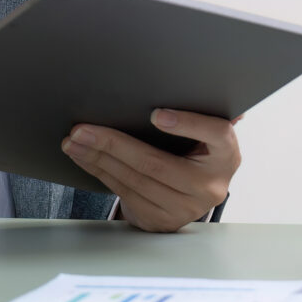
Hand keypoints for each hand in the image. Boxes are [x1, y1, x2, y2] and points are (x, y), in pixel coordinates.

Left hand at [63, 109, 238, 231]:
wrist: (191, 196)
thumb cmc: (197, 153)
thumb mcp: (207, 135)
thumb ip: (204, 113)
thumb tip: (202, 82)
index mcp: (227, 154)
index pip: (215, 134)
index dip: (187, 124)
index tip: (156, 114)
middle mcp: (210, 186)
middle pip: (157, 163)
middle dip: (114, 143)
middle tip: (84, 129)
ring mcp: (185, 208)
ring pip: (134, 180)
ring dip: (98, 158)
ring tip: (75, 141)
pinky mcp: (161, 220)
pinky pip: (124, 193)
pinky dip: (100, 173)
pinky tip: (85, 157)